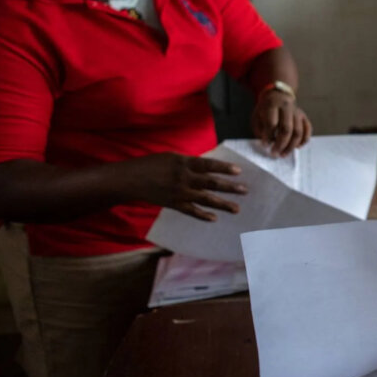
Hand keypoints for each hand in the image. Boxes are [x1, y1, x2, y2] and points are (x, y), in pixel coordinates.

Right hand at [121, 153, 246, 220]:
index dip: (224, 168)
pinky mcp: (173, 204)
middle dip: (230, 188)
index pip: (208, 165)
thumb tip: (210, 169)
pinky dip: (203, 215)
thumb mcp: (172, 158)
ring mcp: (179, 193)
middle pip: (211, 183)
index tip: (239, 171)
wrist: (130, 179)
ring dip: (222, 204)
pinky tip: (214, 218)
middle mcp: (183, 178)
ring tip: (236, 208)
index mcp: (184, 163)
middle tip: (245, 191)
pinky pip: (191, 211)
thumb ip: (190, 164)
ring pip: (205, 199)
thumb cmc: (152, 164)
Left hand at [251, 90, 311, 156]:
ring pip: (298, 131)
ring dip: (291, 146)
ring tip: (283, 154)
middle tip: (274, 153)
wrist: (278, 95)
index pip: (272, 123)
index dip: (268, 136)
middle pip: (287, 129)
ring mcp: (297, 112)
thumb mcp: (257, 115)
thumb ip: (260, 128)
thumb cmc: (266, 108)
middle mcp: (287, 107)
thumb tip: (267, 143)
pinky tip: (297, 147)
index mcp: (273, 105)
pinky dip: (304, 140)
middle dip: (280, 144)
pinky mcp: (303, 116)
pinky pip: (307, 129)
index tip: (265, 145)